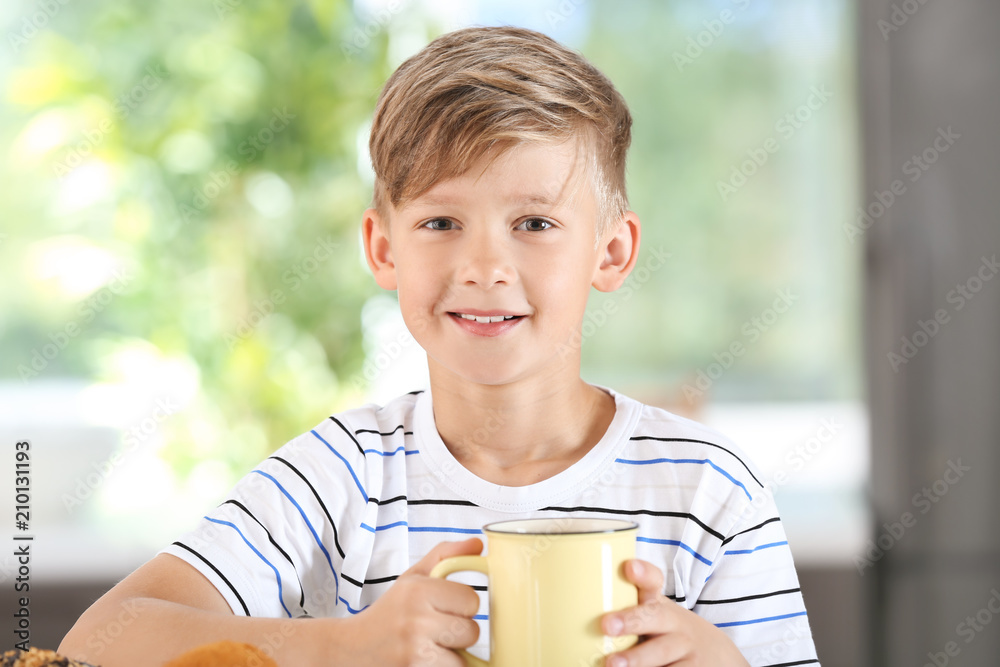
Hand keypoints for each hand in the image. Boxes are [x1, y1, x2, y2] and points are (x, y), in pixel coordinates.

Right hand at [338, 537, 483, 666]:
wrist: (352, 647)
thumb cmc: (390, 611)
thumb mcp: (413, 577)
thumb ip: (446, 556)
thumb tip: (478, 544)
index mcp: (418, 590)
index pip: (472, 601)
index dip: (463, 606)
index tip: (446, 607)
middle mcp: (416, 618)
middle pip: (472, 631)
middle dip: (459, 632)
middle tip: (437, 629)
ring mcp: (414, 649)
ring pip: (463, 656)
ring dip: (452, 654)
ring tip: (431, 645)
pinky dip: (443, 666)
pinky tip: (427, 658)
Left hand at [600, 560, 748, 666]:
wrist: (717, 657)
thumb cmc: (669, 635)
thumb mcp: (656, 617)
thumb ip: (629, 609)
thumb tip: (574, 608)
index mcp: (660, 605)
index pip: (653, 582)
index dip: (642, 573)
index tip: (629, 566)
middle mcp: (674, 624)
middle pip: (654, 618)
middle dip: (630, 620)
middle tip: (607, 624)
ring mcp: (685, 649)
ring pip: (661, 653)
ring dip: (637, 659)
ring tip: (612, 665)